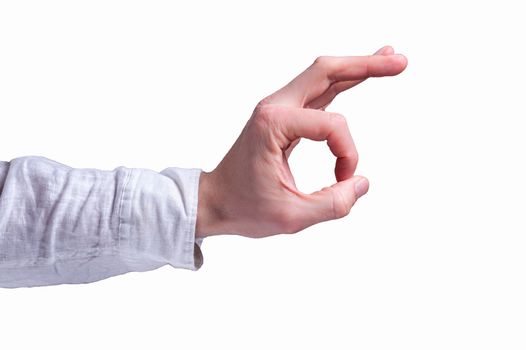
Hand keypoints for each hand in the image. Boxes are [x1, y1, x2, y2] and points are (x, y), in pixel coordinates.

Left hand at [196, 46, 406, 237]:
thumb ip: (332, 204)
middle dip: (365, 65)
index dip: (348, 154)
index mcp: (273, 124)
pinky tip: (360, 76)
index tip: (343, 180)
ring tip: (389, 60)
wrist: (213, 202)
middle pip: (326, 71)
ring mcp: (277, 108)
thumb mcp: (291, 217)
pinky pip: (317, 93)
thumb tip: (361, 183)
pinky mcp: (282, 116)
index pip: (331, 127)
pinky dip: (341, 83)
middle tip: (400, 62)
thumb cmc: (243, 208)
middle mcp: (274, 107)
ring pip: (323, 76)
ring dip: (356, 68)